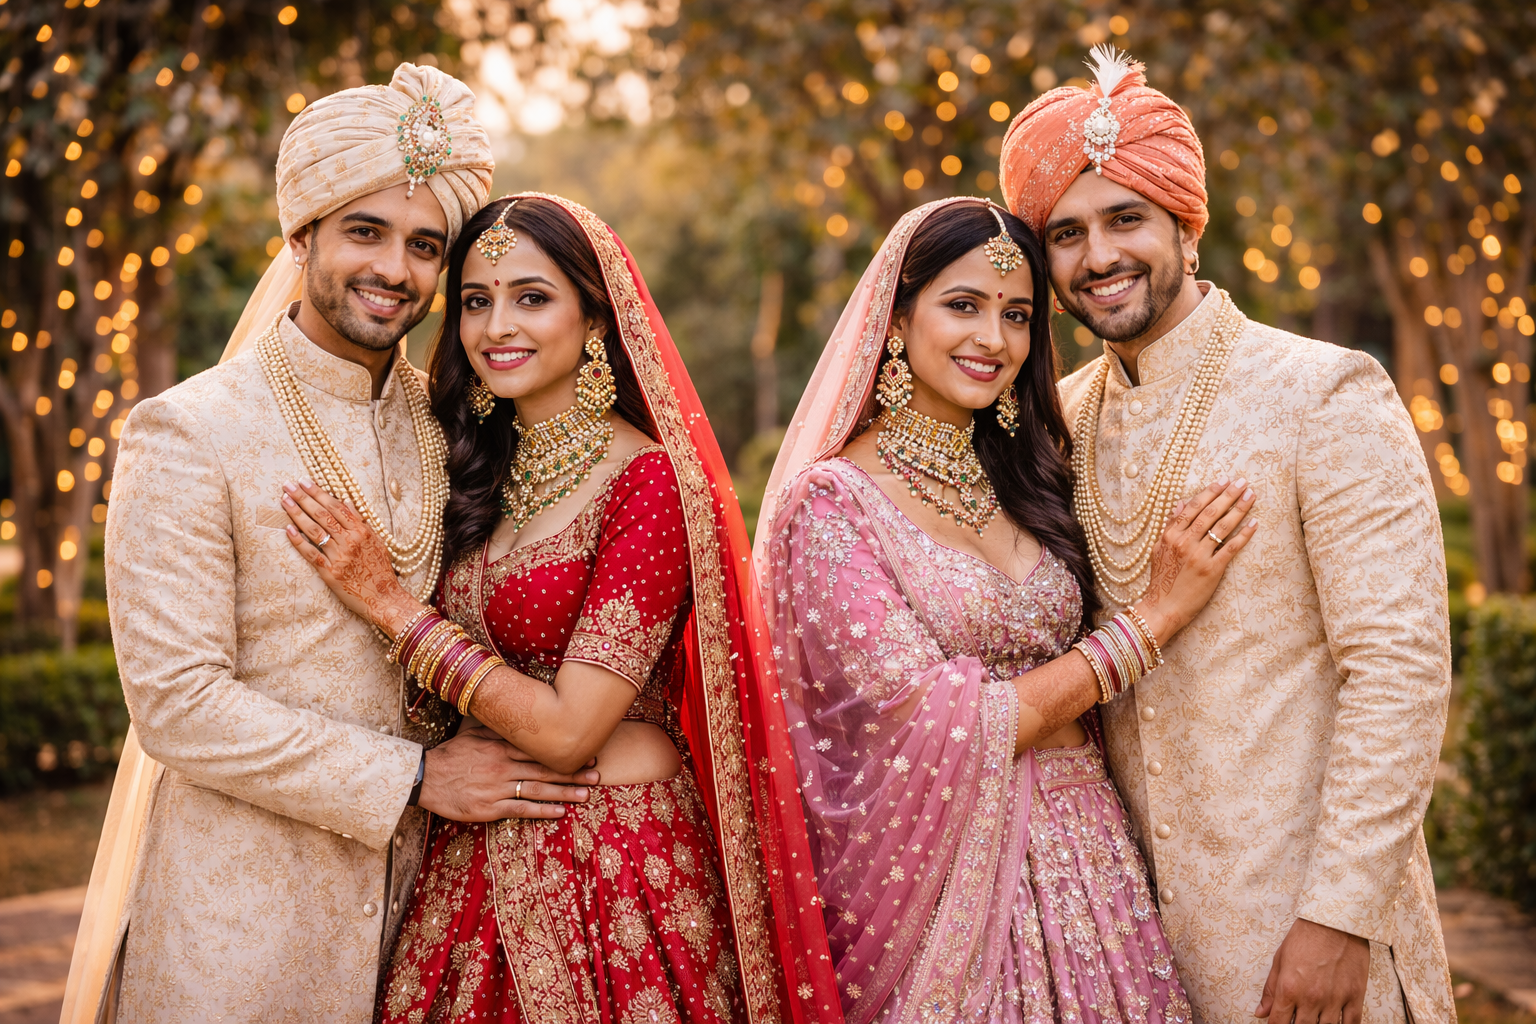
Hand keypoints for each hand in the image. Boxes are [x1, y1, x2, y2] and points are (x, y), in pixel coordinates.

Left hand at [281, 480, 418, 636]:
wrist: (384, 598)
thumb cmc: (380, 570)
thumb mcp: (376, 542)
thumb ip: (360, 522)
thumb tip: (346, 503)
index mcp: (362, 532)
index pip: (336, 507)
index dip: (319, 493)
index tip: (305, 482)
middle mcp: (350, 541)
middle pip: (323, 515)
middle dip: (304, 498)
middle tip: (288, 486)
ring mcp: (339, 557)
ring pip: (314, 531)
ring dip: (297, 514)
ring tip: (284, 501)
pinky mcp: (331, 573)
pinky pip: (311, 554)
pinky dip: (299, 541)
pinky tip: (288, 530)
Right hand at [418, 729, 599, 822]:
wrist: (425, 778)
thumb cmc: (450, 756)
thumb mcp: (473, 734)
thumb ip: (497, 730)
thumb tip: (518, 721)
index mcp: (501, 747)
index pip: (540, 751)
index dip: (564, 754)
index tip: (585, 754)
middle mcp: (504, 766)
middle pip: (545, 770)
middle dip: (573, 774)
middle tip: (596, 776)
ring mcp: (497, 788)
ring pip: (537, 790)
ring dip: (564, 793)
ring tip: (586, 795)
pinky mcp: (489, 808)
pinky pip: (521, 809)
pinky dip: (542, 811)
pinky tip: (560, 813)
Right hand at [1133, 476, 1257, 643]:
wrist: (1163, 607)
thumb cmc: (1162, 580)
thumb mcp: (1158, 550)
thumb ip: (1170, 526)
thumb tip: (1180, 504)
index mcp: (1170, 535)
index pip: (1193, 508)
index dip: (1209, 492)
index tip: (1223, 480)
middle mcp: (1184, 542)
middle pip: (1210, 513)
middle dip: (1228, 495)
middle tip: (1242, 482)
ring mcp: (1198, 556)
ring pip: (1222, 527)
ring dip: (1239, 509)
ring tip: (1250, 496)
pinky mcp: (1211, 570)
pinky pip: (1230, 548)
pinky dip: (1244, 535)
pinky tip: (1254, 524)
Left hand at [1255, 918, 1370, 1023]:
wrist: (1334, 920)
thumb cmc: (1306, 936)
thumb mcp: (1280, 959)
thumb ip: (1270, 989)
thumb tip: (1261, 1013)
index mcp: (1289, 988)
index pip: (1278, 1022)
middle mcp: (1311, 998)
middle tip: (1297, 1020)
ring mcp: (1335, 999)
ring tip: (1314, 1019)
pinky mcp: (1355, 996)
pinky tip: (1335, 1023)